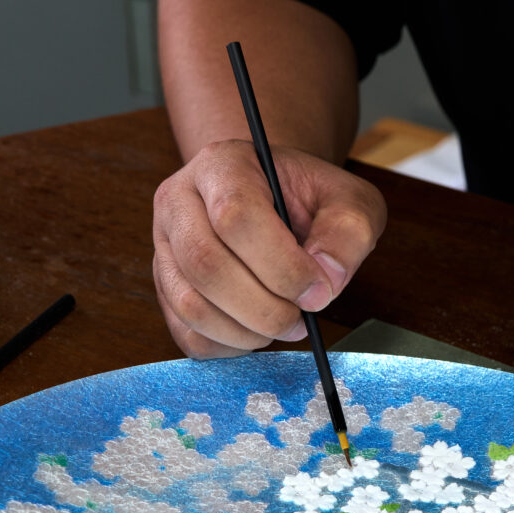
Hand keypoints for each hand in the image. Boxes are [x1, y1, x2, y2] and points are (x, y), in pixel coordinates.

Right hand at [153, 140, 385, 357]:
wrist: (276, 202)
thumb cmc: (309, 201)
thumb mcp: (348, 201)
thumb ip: (349, 232)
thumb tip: (326, 280)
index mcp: (222, 165)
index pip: (236, 217)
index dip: (282, 266)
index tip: (319, 291)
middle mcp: (179, 201)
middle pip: (207, 265)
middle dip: (265, 308)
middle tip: (302, 319)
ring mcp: (164, 247)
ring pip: (191, 305)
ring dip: (247, 331)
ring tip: (282, 324)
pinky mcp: (164, 288)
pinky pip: (187, 333)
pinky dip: (228, 347)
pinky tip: (257, 333)